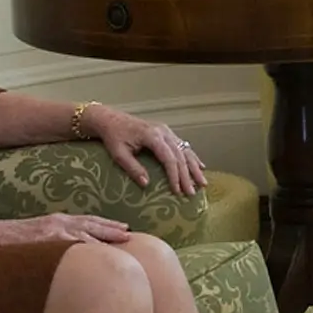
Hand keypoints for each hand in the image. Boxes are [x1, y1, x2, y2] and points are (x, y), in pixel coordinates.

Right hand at [0, 211, 133, 246]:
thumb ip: (56, 243)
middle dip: (112, 228)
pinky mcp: (47, 238)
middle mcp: (59, 222)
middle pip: (92, 224)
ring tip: (124, 239)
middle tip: (131, 234)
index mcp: (58, 222)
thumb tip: (71, 256)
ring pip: (86, 231)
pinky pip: (71, 243)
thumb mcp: (39, 239)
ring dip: (106, 235)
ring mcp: (54, 229)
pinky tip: (100, 252)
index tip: (123, 229)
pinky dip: (87, 246)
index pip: (87, 222)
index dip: (106, 225)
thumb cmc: (14, 243)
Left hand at [81, 104, 206, 196]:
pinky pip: (183, 145)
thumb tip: (146, 184)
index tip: (177, 191)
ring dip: (194, 167)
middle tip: (191, 193)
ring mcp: (166, 131)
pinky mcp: (166, 132)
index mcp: (152, 136)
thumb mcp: (119, 154)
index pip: (169, 159)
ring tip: (202, 183)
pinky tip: (201, 166)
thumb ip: (133, 168)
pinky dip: (192, 157)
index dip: (174, 176)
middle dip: (187, 176)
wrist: (111, 120)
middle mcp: (163, 132)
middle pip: (180, 156)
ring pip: (185, 150)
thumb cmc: (113, 137)